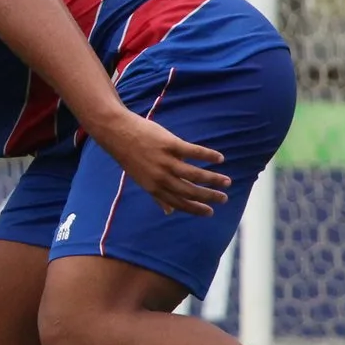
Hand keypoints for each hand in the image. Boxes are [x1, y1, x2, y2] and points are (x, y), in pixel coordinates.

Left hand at [98, 110, 229, 215]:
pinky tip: (220, 158)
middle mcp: (161, 177)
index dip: (195, 209)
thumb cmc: (131, 156)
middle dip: (209, 196)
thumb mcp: (141, 179)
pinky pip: (194, 152)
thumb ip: (157, 196)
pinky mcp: (170, 144)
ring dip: (213, 179)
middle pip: (190, 191)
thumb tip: (168, 212)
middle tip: (224, 198)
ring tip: (227, 182)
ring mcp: (166, 161)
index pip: (179, 202)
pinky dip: (208, 156)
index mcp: (154, 187)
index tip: (210, 212)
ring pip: (195, 174)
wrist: (118, 132)